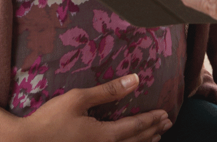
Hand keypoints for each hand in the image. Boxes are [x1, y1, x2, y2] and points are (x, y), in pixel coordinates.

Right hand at [15, 74, 171, 141]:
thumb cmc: (50, 120)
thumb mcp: (78, 99)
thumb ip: (108, 91)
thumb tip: (136, 80)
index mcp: (105, 135)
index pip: (136, 126)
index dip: (152, 119)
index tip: (165, 114)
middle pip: (136, 141)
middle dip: (153, 131)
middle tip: (166, 124)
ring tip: (154, 137)